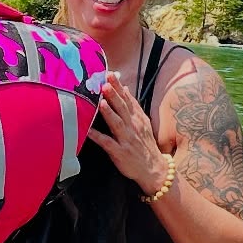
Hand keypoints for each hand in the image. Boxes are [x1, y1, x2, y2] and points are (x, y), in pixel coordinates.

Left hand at [86, 71, 169, 195]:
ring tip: (101, 102)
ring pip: (117, 123)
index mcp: (137, 118)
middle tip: (105, 82)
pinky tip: (87, 131)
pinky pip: (108, 143)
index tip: (110, 74)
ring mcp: (126, 139)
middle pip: (122, 108)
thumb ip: (133, 106)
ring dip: (109, 112)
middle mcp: (132, 126)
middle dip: (114, 94)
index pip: (127, 99)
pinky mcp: (120, 152)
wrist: (154, 169)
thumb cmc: (145, 144)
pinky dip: (98, 137)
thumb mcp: (142, 122)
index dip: (118, 86)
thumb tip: (124, 88)